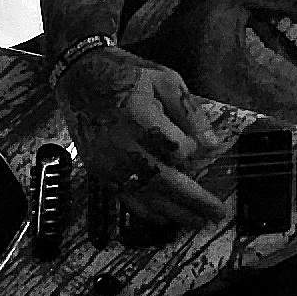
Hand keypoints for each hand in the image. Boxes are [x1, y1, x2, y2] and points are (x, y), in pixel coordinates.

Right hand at [56, 44, 231, 229]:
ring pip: (145, 196)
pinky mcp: (98, 170)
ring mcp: (107, 161)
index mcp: (141, 119)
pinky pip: (124, 198)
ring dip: (174, 212)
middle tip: (216, 212)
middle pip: (164, 181)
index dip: (193, 152)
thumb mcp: (166, 80)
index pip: (178, 150)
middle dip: (194, 200)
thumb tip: (213, 145)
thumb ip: (191, 113)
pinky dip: (145, 211)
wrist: (79, 75)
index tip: (200, 149)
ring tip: (197, 221)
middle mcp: (122, 146)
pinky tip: (164, 217)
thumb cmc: (125, 74)